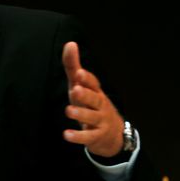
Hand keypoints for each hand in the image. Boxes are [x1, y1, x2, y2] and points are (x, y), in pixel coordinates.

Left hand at [61, 42, 124, 156]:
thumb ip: (73, 67)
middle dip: (85, 94)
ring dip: (80, 114)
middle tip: (75, 90)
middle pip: (95, 99)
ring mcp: (100, 121)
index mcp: (95, 91)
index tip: (79, 73)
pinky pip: (88, 137)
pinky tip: (66, 135)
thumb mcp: (81, 86)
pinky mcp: (96, 137)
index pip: (93, 83)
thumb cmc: (91, 104)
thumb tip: (70, 43)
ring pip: (92, 117)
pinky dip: (78, 136)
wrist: (112, 135)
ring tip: (68, 111)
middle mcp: (100, 105)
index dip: (87, 79)